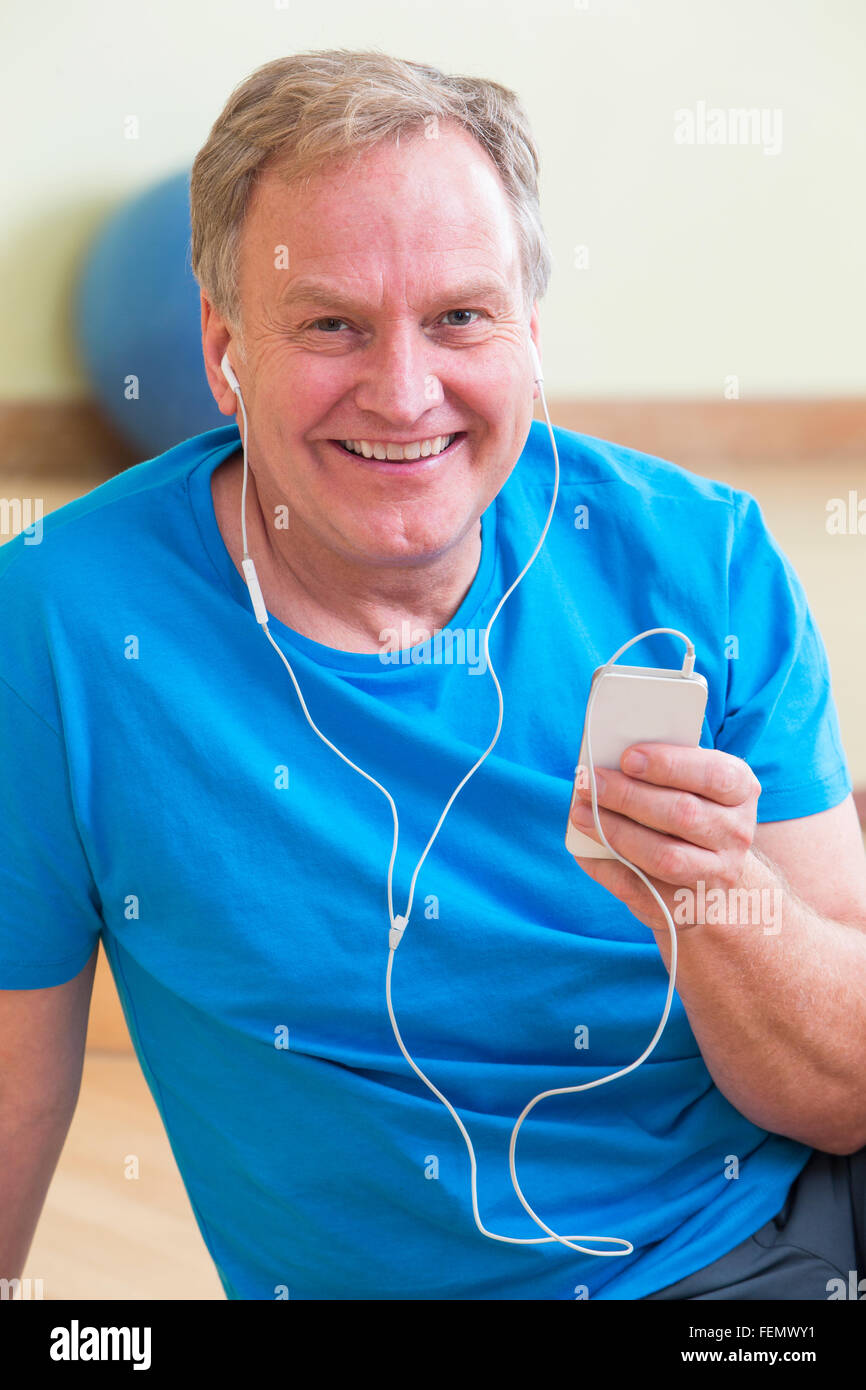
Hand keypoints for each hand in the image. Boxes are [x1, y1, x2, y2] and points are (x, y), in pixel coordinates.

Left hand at [568, 743, 761, 932]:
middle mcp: (735, 834)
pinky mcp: (687, 906)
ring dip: (615, 831)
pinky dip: (606, 867)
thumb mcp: (692, 784)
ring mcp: (716, 875)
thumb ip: (662, 770)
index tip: (627, 758)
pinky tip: (584, 850)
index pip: (714, 776)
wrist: (714, 881)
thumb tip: (608, 757)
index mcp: (740, 792)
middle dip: (628, 796)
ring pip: (664, 855)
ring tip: (580, 813)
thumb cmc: (692, 814)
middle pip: (682, 814)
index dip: (669, 765)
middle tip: (589, 782)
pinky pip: (640, 887)